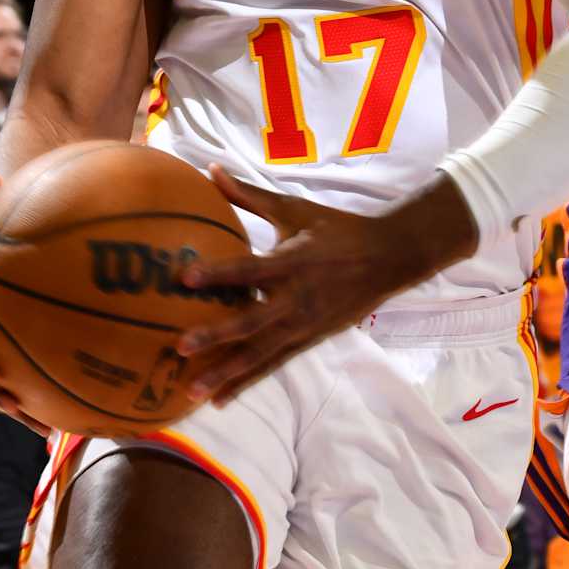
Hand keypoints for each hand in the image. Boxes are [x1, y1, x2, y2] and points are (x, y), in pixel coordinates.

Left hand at [177, 169, 475, 405]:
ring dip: (227, 373)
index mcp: (291, 262)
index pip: (249, 270)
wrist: (388, 260)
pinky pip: (273, 364)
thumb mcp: (294, 209)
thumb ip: (249, 195)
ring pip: (260, 354)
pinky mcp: (308, 341)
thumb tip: (210, 169)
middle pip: (251, 322)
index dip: (218, 273)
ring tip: (193, 393)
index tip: (184, 278)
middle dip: (216, 337)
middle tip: (179, 348)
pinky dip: (246, 381)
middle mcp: (296, 299)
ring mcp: (303, 325)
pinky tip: (220, 399)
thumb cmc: (336, 229)